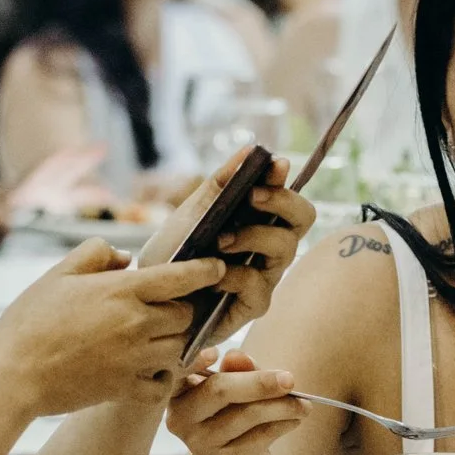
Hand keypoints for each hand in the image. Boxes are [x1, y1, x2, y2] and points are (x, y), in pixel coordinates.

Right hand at [0, 238, 227, 414]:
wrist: (13, 374)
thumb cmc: (30, 320)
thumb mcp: (58, 274)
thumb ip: (95, 255)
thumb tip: (126, 258)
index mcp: (122, 291)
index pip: (181, 277)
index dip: (206, 271)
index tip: (217, 269)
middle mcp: (136, 323)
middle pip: (186, 314)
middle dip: (183, 310)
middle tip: (173, 309)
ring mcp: (134, 359)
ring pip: (180, 349)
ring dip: (175, 343)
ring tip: (160, 339)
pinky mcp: (126, 388)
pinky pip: (163, 385)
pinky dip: (163, 379)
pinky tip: (150, 371)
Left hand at [139, 153, 317, 341]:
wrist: (151, 294)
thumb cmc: (175, 253)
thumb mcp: (194, 210)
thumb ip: (223, 182)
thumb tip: (251, 149)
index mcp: (260, 222)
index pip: (289, 196)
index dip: (285, 180)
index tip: (273, 166)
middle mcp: (270, 248)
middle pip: (303, 218)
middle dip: (282, 201)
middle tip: (252, 196)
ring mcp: (265, 277)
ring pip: (285, 248)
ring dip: (252, 235)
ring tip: (220, 239)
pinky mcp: (253, 306)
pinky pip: (258, 284)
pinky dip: (234, 274)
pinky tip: (212, 275)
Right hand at [170, 349, 305, 454]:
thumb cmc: (230, 422)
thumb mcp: (232, 393)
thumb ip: (237, 371)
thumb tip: (238, 356)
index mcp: (178, 393)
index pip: (181, 372)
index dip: (196, 361)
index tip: (216, 352)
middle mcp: (182, 418)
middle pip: (220, 390)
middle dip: (260, 382)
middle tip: (290, 379)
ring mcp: (203, 443)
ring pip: (248, 413)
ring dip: (283, 406)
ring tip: (303, 404)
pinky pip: (262, 434)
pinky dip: (284, 423)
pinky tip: (295, 419)